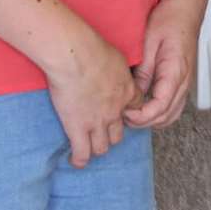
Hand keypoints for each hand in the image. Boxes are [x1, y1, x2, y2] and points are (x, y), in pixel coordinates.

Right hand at [45, 28, 139, 168]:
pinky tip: (76, 161)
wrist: (76, 56)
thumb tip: (112, 67)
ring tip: (89, 149)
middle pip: (118, 134)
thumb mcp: (116, 56)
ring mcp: (97, 122)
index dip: (127, 113)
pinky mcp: (77, 128)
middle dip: (111, 135)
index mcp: (126, 92)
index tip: (120, 113)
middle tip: (101, 133)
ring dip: (96, 148)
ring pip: (102, 147)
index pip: (135, 109)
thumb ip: (117, 68)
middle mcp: (115, 111)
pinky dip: (79, 159)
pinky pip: (82, 152)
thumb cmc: (93, 49)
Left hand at [123, 0, 203, 129]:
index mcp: (176, 71)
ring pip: (171, 114)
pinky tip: (143, 106)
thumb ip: (143, 71)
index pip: (160, 107)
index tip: (124, 113)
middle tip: (123, 116)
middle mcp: (184, 80)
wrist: (186, 7)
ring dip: (152, 119)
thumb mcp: (149, 42)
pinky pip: (173, 105)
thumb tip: (134, 94)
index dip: (141, 117)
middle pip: (166, 116)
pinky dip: (159, 112)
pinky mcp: (182, 79)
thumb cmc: (170, 19)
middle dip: (144, 122)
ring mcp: (185, 81)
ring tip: (131, 112)